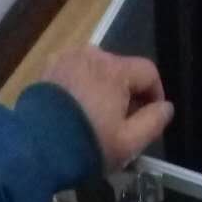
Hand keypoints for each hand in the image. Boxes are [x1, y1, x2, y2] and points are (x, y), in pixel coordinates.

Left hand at [43, 46, 173, 170]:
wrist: (35, 147)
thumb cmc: (88, 145)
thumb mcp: (128, 143)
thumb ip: (153, 123)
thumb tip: (166, 107)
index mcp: (116, 70)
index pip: (148, 72)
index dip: (156, 95)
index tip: (150, 118)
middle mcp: (93, 55)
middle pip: (121, 71)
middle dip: (126, 95)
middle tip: (121, 126)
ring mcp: (67, 58)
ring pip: (97, 72)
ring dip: (103, 91)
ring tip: (96, 120)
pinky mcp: (49, 69)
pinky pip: (74, 74)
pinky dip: (81, 89)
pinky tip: (76, 112)